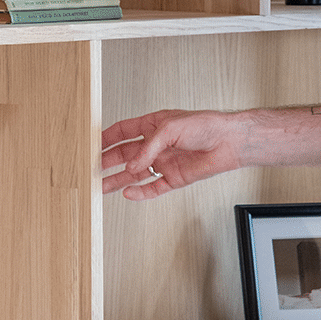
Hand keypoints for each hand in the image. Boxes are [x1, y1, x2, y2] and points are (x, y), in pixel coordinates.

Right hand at [101, 109, 245, 199]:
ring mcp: (163, 162)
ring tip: (101, 187)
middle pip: (125, 154)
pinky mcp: (173, 178)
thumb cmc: (205, 125)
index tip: (92, 144)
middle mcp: (156, 144)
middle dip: (108, 161)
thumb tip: (131, 166)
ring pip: (135, 174)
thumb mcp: (171, 128)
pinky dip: (139, 193)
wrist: (228, 142)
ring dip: (118, 180)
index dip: (107, 138)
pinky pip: (152, 188)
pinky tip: (128, 193)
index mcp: (153, 125)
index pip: (123, 131)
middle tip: (92, 169)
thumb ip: (148, 148)